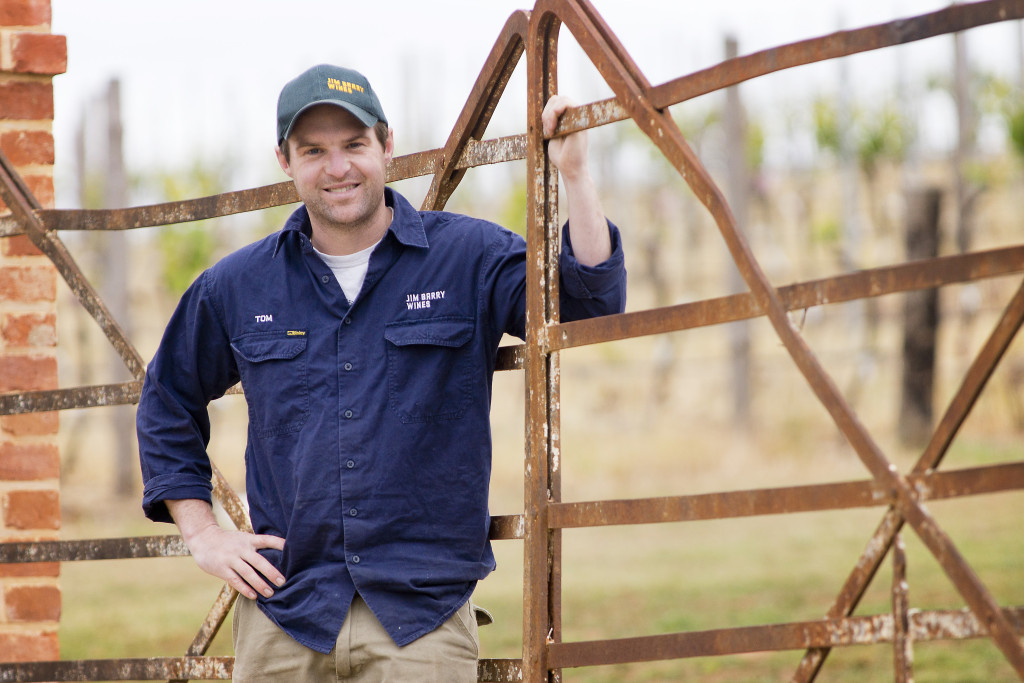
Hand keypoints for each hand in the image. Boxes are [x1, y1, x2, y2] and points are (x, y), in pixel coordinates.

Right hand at [166, 499, 285, 599]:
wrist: (203, 539)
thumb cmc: (229, 541)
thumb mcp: (243, 538)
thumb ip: (256, 546)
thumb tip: (278, 556)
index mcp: (249, 540)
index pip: (267, 540)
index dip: (279, 544)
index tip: (291, 549)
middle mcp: (241, 548)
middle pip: (259, 561)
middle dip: (271, 572)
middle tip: (283, 582)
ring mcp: (231, 559)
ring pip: (248, 573)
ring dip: (260, 584)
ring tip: (270, 593)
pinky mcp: (222, 569)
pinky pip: (235, 580)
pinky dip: (245, 589)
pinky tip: (254, 596)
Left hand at [542, 95, 588, 180]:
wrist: (570, 169)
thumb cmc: (562, 156)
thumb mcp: (552, 134)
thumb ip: (551, 121)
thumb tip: (546, 109)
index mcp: (569, 119)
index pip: (557, 102)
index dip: (547, 110)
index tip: (545, 128)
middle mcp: (576, 117)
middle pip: (559, 98)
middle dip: (547, 111)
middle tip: (547, 128)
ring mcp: (579, 118)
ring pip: (563, 99)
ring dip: (550, 113)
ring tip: (549, 129)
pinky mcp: (580, 121)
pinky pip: (569, 105)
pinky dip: (555, 113)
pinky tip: (552, 129)